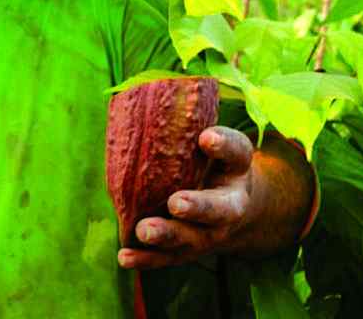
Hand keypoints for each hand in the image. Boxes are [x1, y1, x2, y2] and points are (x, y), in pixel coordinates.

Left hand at [117, 126, 257, 269]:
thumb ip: (193, 128)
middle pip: (217, 210)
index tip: (206, 137)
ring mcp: (210, 233)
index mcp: (237, 169)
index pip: (236, 153)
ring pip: (191, 239)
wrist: (236, 209)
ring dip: (167, 236)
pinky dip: (146, 259)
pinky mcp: (188, 251)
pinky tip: (124, 257)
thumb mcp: (216, 145)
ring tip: (145, 230)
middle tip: (176, 202)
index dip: (223, 144)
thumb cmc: (215, 165)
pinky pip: (167, 258)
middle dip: (197, 207)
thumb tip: (151, 102)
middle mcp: (229, 206)